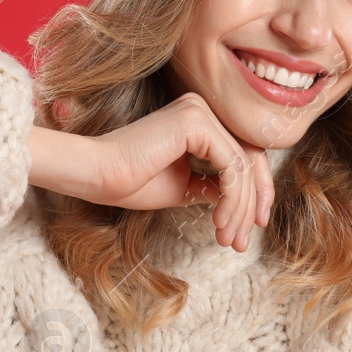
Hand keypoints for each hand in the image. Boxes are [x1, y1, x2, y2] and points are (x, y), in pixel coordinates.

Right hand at [84, 92, 275, 251]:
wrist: (98, 174)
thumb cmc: (131, 181)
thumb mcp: (184, 187)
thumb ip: (212, 186)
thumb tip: (240, 198)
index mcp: (198, 121)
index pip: (241, 156)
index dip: (253, 194)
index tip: (249, 229)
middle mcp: (202, 109)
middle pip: (248, 159)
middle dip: (251, 205)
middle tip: (242, 242)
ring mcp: (199, 112)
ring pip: (242, 166)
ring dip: (239, 208)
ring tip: (227, 237)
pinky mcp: (196, 122)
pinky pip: (231, 164)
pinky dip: (231, 197)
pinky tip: (218, 221)